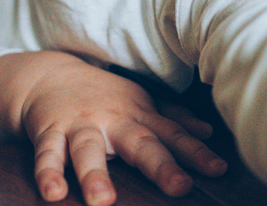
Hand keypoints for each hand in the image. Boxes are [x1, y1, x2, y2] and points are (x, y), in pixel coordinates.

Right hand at [0, 51, 226, 205]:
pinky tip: (53, 194)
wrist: (49, 74)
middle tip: (180, 187)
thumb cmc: (105, 95)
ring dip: (95, 174)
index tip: (219, 169)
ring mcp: (80, 125)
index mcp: (139, 115)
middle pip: (139, 144)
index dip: (196, 153)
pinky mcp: (49, 131)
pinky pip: (47, 153)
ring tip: (102, 202)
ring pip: (88, 150)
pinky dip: (47, 172)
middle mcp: (113, 120)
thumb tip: (208, 132)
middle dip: (160, 166)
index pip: (173, 135)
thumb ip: (174, 120)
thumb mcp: (142, 102)